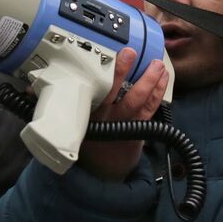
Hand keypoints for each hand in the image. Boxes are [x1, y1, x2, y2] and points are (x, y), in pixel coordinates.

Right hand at [77, 48, 168, 181]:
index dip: (97, 74)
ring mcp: (123, 124)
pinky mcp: (138, 128)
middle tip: (129, 52)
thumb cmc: (91, 136)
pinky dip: (159, 91)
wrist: (103, 169)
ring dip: (149, 80)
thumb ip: (74, 100)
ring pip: (138, 99)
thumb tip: (59, 77)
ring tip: (156, 63)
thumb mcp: (77, 120)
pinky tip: (163, 77)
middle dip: (121, 71)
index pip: (90, 89)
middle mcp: (104, 117)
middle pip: (112, 91)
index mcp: (87, 113)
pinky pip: (151, 108)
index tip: (101, 55)